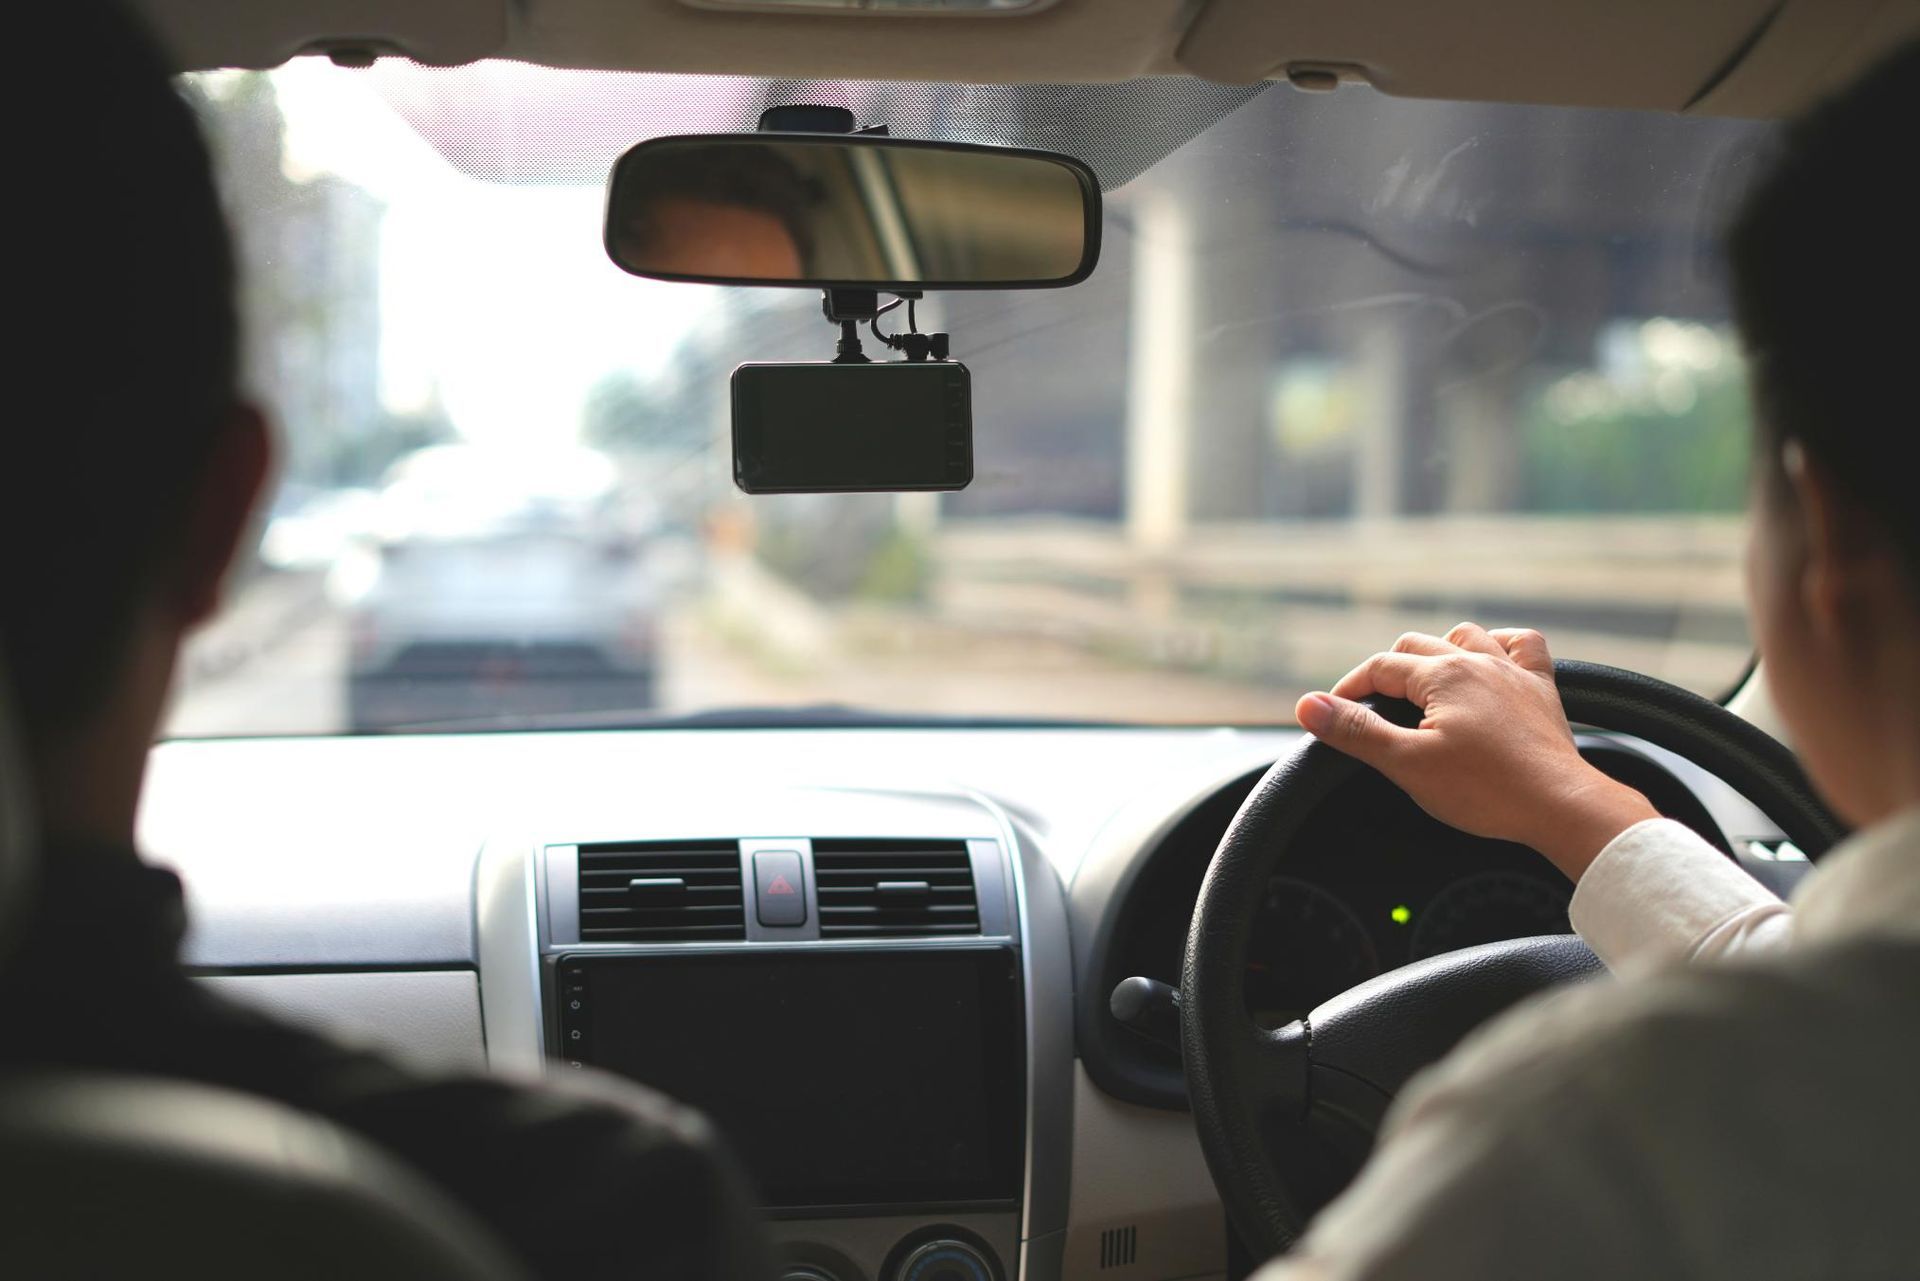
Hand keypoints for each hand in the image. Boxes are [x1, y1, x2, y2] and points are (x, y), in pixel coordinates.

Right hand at [1293, 623, 1658, 881]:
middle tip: (1372, 711)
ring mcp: (1513, 673)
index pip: (1379, 668)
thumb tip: (1308, 705)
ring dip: (1438, 652)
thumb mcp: (1407, 764)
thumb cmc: (1486, 790)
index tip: (1333, 715)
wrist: (1560, 807)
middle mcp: (1478, 661)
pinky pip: (1524, 646)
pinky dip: (1502, 645)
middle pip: (1415, 646)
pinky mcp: (1542, 691)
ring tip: (1423, 684)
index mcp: (1442, 674)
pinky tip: (1491, 659)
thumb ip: (1356, 731)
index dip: (1349, 689)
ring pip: (1465, 637)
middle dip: (1387, 672)